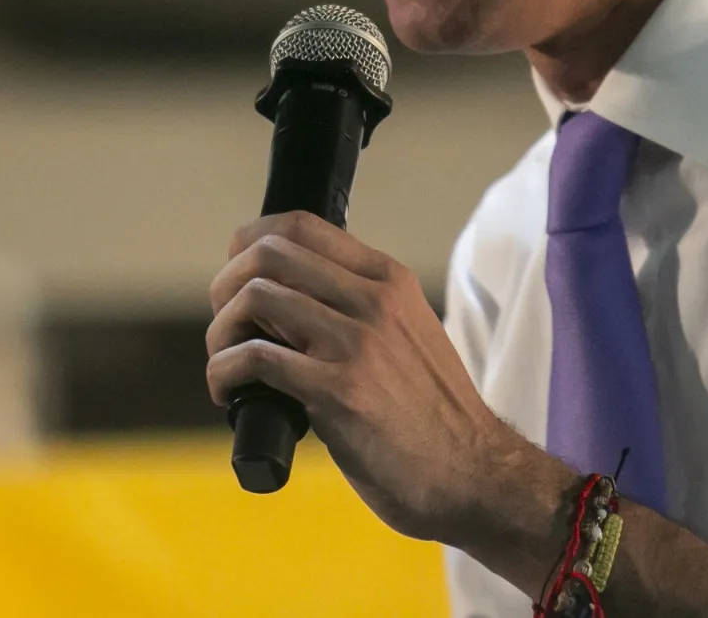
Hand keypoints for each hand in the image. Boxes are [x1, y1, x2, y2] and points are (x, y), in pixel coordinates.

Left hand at [207, 212, 707, 614]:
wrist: (489, 487)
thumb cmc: (443, 429)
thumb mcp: (408, 349)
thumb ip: (365, 317)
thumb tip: (314, 306)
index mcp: (388, 282)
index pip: (296, 222)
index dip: (249, 239)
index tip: (238, 276)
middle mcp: (373, 299)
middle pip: (262, 244)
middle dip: (223, 279)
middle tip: (225, 326)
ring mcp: (357, 342)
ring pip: (250, 293)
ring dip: (218, 327)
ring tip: (225, 365)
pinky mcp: (341, 394)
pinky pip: (257, 357)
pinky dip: (227, 370)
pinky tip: (236, 398)